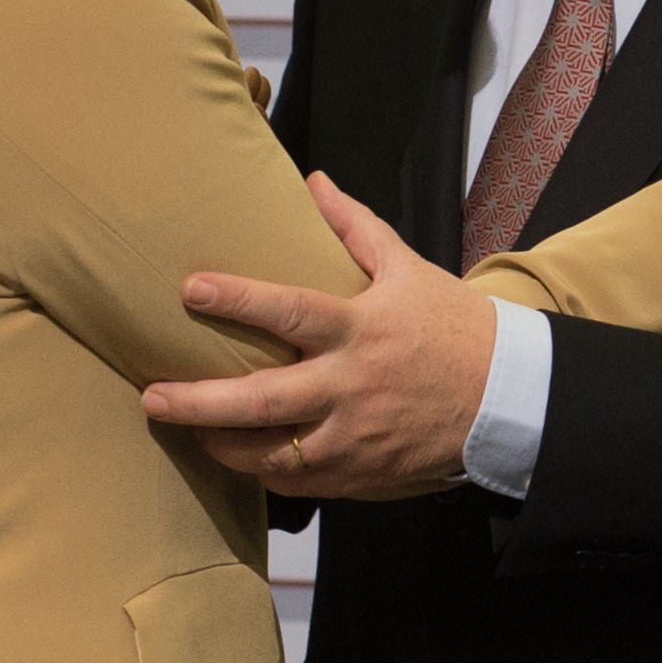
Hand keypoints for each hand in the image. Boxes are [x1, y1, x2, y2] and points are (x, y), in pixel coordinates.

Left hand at [141, 171, 492, 498]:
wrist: (508, 400)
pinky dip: (262, 471)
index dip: (238, 299)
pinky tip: (234, 455)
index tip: (190, 288)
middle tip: (153, 397)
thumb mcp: (408, 269)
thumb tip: (313, 181)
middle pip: (263, 401)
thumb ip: (354, 227)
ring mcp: (354, 438)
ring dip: (221, 445)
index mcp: (360, 329)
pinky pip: (299, 481)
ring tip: (184, 428)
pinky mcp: (361, 475)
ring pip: (272, 454)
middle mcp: (351, 388)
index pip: (290, 311)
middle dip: (201, 402)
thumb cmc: (452, 327)